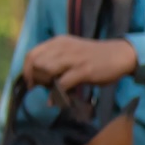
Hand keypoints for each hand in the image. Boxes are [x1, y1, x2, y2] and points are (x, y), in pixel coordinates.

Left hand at [22, 36, 137, 90]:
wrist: (119, 55)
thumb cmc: (95, 56)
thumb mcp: (72, 52)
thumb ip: (57, 60)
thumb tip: (42, 77)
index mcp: (57, 42)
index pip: (31, 54)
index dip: (26, 70)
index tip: (30, 83)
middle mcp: (62, 48)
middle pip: (35, 63)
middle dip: (35, 78)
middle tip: (42, 88)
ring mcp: (73, 59)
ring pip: (45, 70)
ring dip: (44, 84)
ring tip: (51, 91)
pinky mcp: (83, 70)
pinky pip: (62, 84)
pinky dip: (56, 95)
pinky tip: (57, 101)